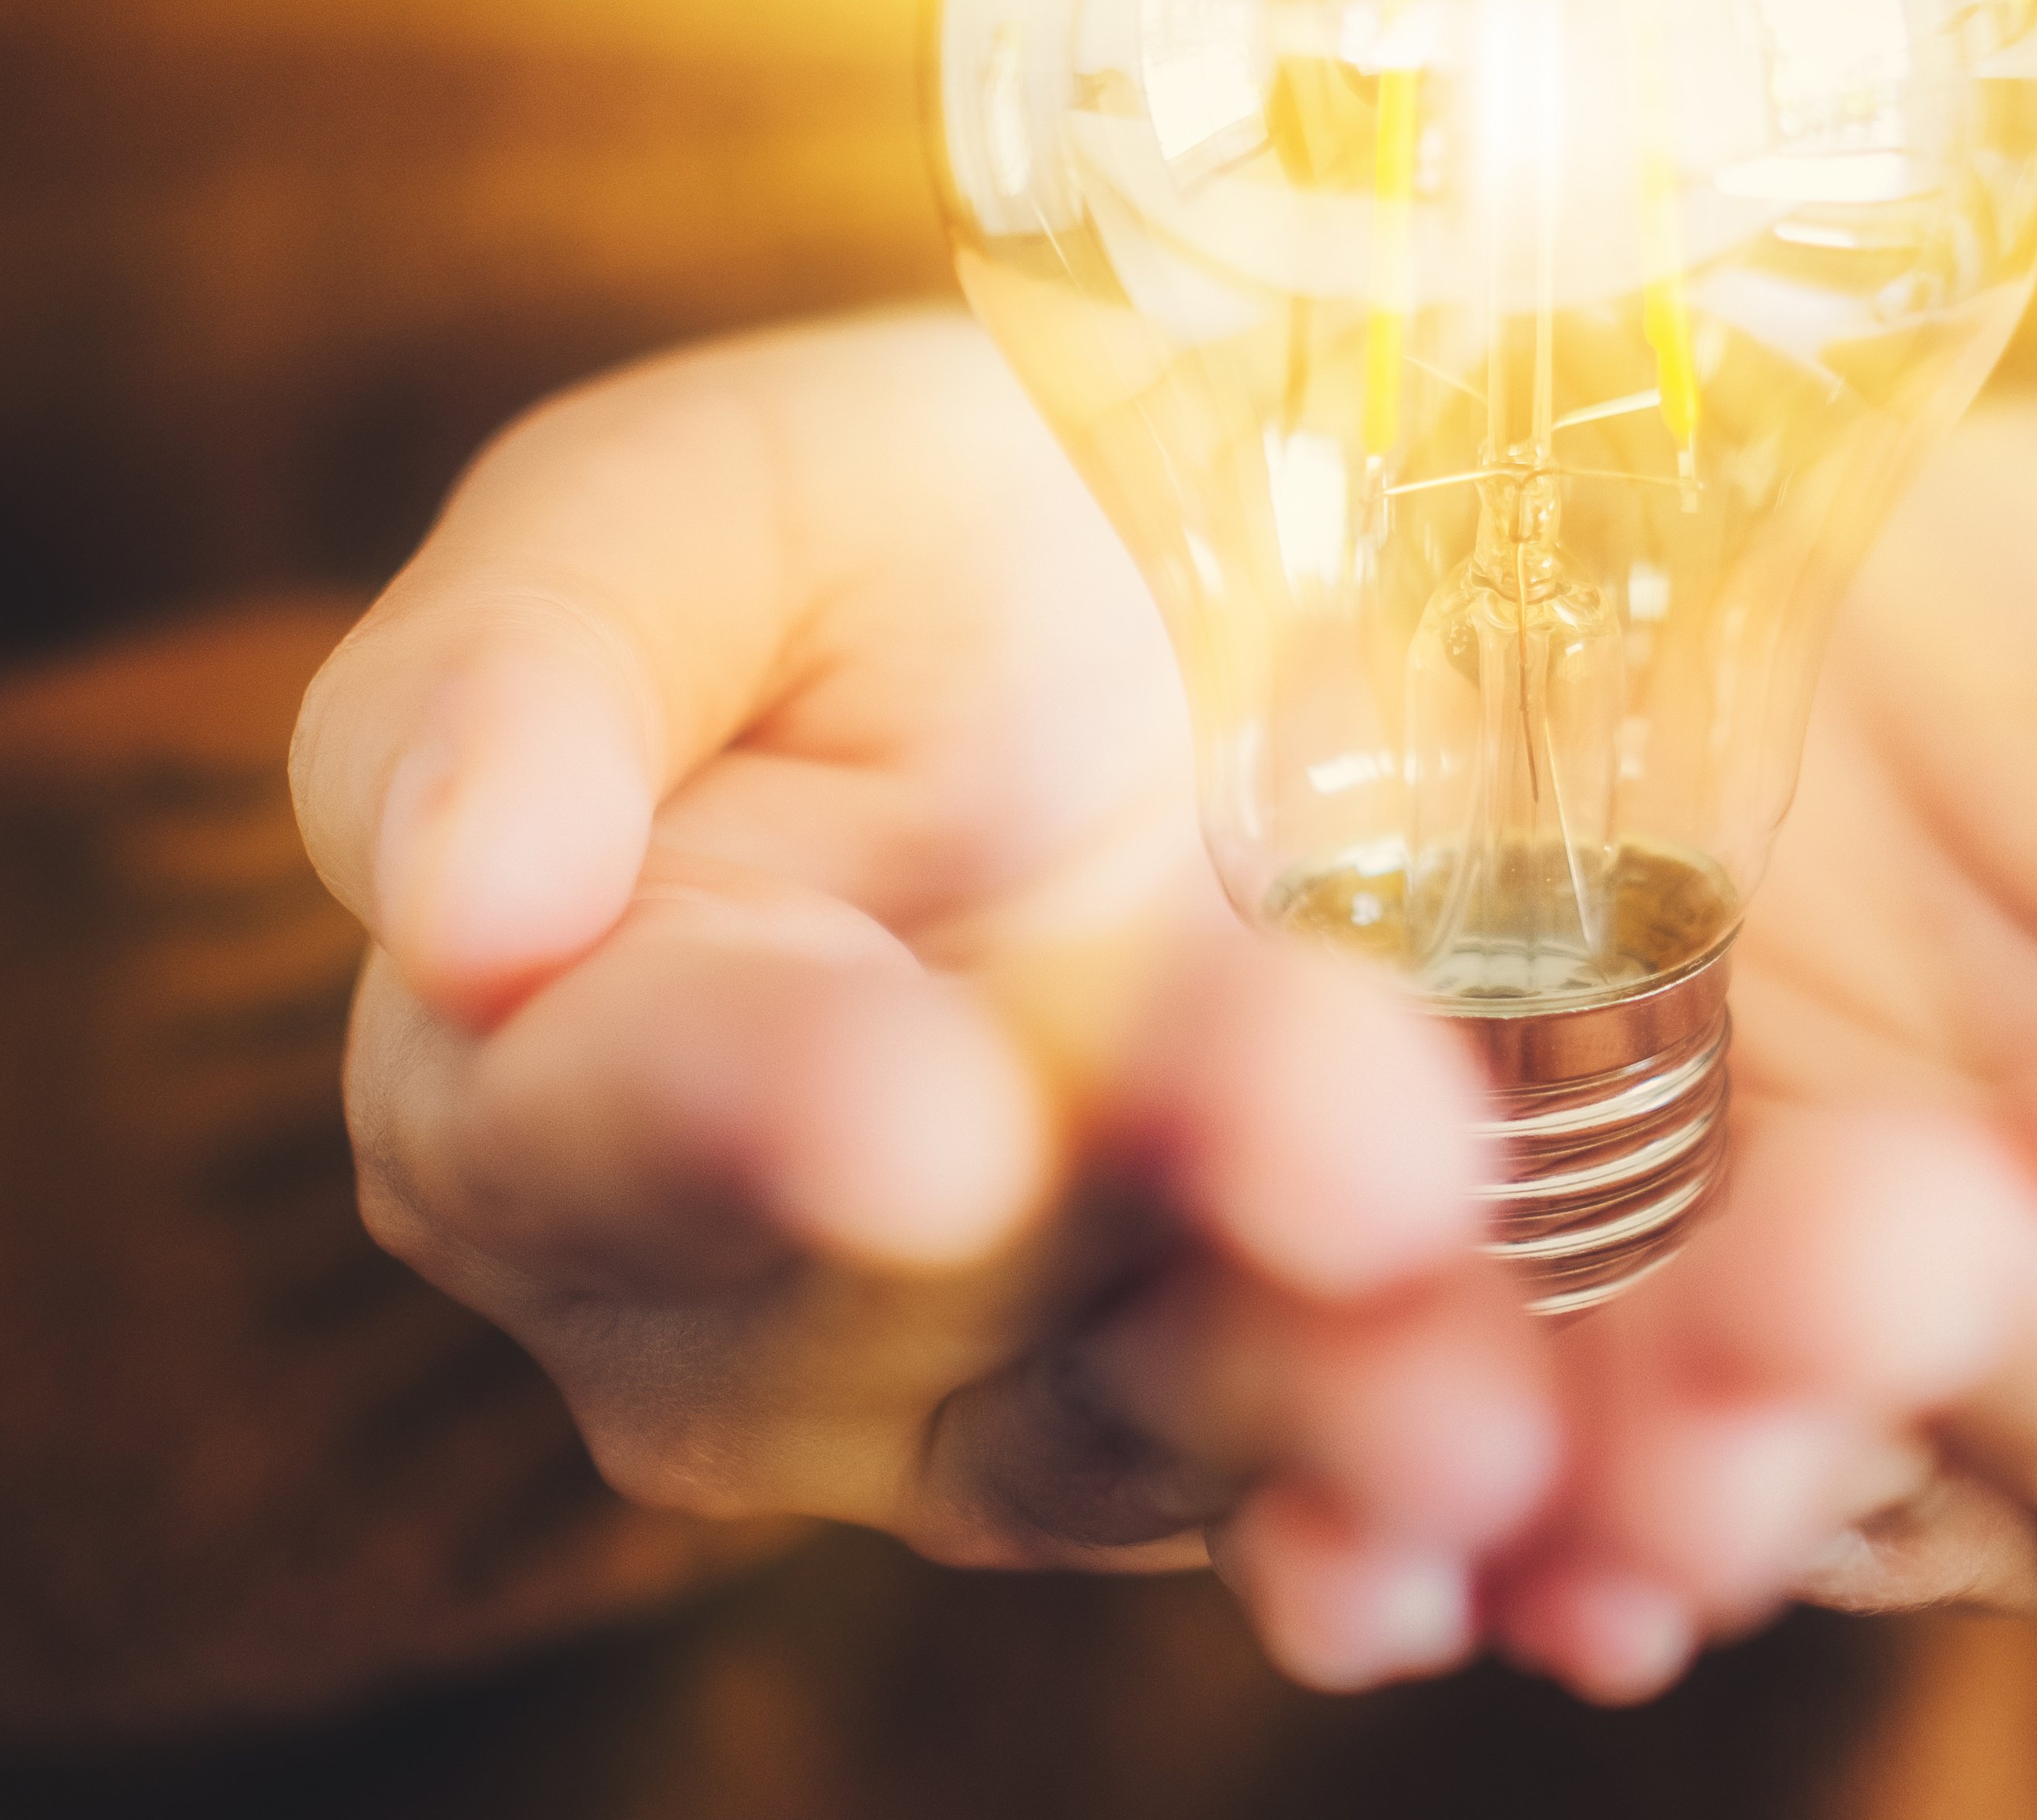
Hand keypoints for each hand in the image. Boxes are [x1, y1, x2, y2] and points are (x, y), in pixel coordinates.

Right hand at [292, 313, 1556, 1688]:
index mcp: (558, 1071)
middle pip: (935, 1302)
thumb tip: (461, 896)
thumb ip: (532, 655)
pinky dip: (1440, 1509)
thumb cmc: (882, 538)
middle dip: (1159, 1230)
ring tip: (1495, 1407)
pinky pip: (1326, 1494)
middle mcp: (756, 1297)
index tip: (929, 1117)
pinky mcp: (1245, 1417)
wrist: (1179, 597)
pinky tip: (1575, 1535)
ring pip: (1151, 1428)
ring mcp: (1014, 1384)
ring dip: (1330, 1415)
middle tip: (1369, 1168)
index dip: (761, 1120)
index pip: (621, 1121)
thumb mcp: (696, 502)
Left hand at [1489, 375, 2036, 1696]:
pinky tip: (1511, 1537)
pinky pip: (1671, 1504)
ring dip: (1777, 1462)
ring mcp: (1990, 1426)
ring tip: (1667, 1412)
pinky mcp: (1744, 1415)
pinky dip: (1582, 1522)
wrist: (1889, 608)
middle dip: (2007, 1331)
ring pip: (1912, 1488)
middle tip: (1853, 1248)